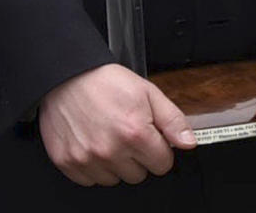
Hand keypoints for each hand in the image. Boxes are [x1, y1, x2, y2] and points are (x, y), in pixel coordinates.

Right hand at [39, 63, 196, 186]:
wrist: (67, 75)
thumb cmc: (105, 82)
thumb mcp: (147, 92)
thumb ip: (172, 119)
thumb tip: (188, 142)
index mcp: (135, 133)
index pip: (163, 164)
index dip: (158, 148)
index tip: (147, 135)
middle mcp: (111, 150)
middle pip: (139, 175)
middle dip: (136, 156)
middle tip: (125, 132)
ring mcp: (88, 159)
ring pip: (115, 179)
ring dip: (114, 163)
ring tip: (107, 135)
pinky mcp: (69, 163)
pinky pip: (90, 180)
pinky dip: (92, 165)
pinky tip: (92, 142)